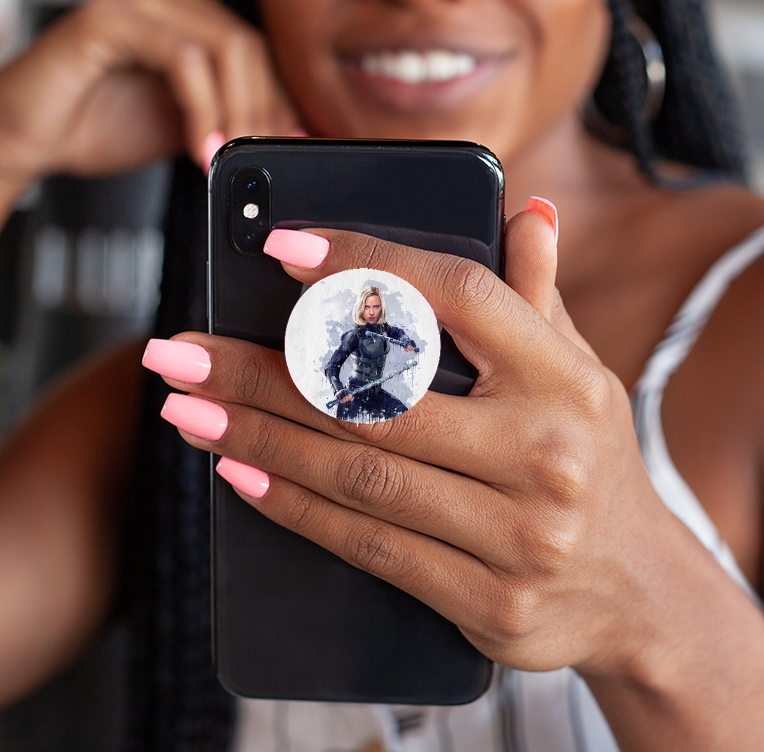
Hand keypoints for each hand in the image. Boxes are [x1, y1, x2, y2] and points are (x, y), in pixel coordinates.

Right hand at [0, 0, 299, 187]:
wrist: (28, 138)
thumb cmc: (95, 125)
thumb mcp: (184, 126)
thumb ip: (227, 119)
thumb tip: (278, 136)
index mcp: (181, 14)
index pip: (253, 51)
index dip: (277, 102)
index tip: (285, 147)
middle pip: (247, 47)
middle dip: (262, 113)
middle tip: (257, 159)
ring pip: (224, 48)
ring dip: (237, 113)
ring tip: (228, 158)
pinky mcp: (109, 17)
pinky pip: (183, 58)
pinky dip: (202, 109)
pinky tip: (200, 147)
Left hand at [149, 208, 680, 682]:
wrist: (636, 588)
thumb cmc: (587, 457)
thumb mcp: (578, 371)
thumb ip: (535, 295)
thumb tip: (524, 211)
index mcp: (566, 377)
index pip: (456, 296)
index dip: (365, 267)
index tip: (280, 247)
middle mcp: (547, 452)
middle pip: (377, 398)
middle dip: (262, 370)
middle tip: (179, 348)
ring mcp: (521, 535)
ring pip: (359, 475)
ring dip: (257, 436)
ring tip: (185, 406)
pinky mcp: (490, 602)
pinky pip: (370, 547)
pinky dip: (295, 507)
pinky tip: (238, 472)